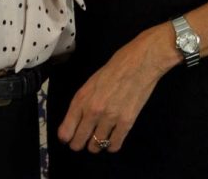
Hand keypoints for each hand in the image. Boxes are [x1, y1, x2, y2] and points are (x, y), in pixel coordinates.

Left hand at [57, 26, 174, 152]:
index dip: (66, 137)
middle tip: (83, 142)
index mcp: (82, 98)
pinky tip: (113, 140)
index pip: (65, 131)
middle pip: (79, 142)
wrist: (142, 61)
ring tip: (99, 139)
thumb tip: (77, 119)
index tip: (69, 137)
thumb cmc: (116, 66)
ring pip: (96, 146)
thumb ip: (83, 101)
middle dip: (79, 144)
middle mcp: (93, 111)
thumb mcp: (92, 81)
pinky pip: (114, 145)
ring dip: (96, 145)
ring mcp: (110, 118)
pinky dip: (112, 146)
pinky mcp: (126, 122)